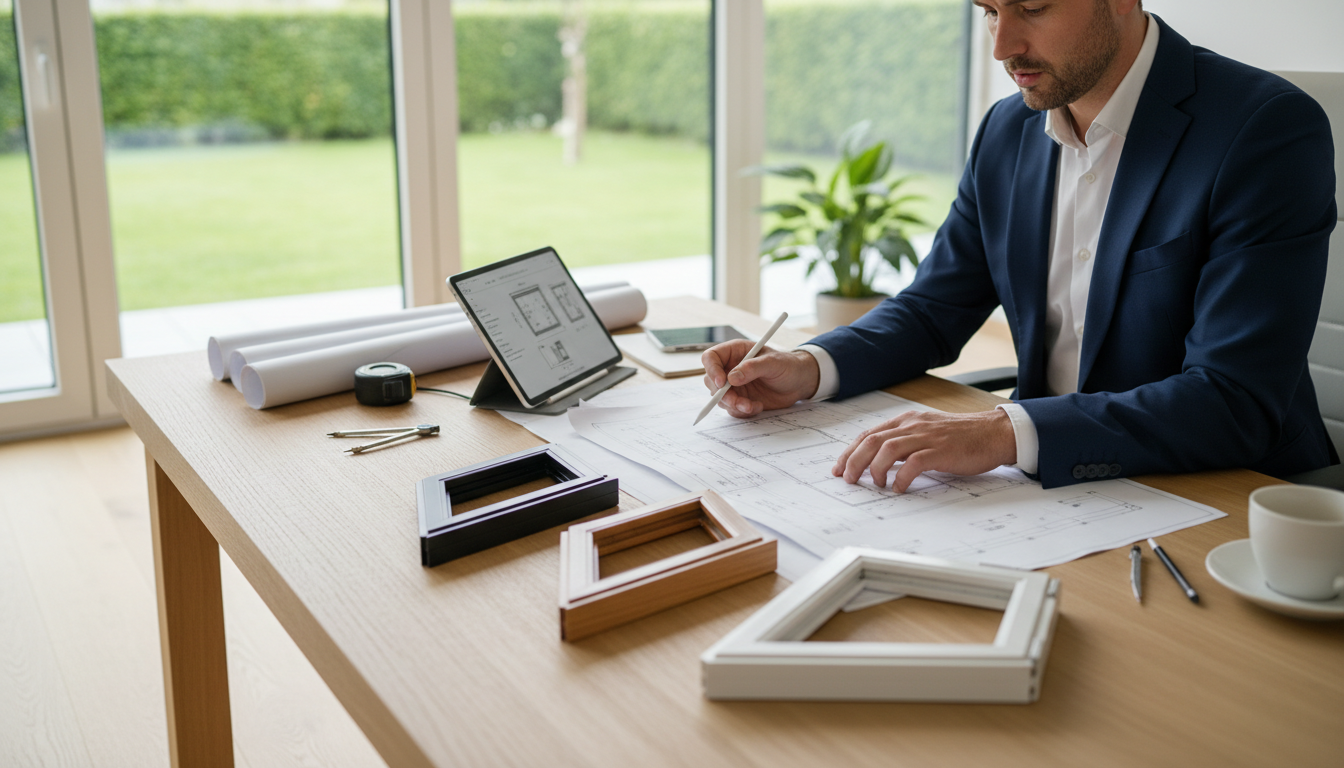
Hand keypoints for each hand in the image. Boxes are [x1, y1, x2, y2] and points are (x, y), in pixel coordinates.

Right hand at [701, 341, 819, 417]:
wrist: (799, 382)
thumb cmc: (788, 365)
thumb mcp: (773, 363)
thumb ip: (752, 368)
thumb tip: (731, 378)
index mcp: (735, 352)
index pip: (711, 357)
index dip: (711, 369)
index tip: (721, 383)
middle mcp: (730, 368)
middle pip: (711, 381)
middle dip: (722, 394)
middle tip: (738, 401)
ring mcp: (734, 385)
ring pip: (720, 398)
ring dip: (734, 405)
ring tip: (752, 406)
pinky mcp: (741, 399)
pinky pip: (732, 409)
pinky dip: (742, 412)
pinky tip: (757, 407)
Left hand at [832, 409, 1016, 491]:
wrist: (994, 433)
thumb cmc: (962, 437)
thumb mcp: (927, 433)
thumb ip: (905, 443)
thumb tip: (880, 462)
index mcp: (907, 420)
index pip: (870, 434)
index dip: (850, 451)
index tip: (839, 467)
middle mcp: (913, 425)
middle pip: (872, 441)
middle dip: (854, 461)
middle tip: (847, 478)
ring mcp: (927, 437)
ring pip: (888, 450)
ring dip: (874, 469)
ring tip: (873, 484)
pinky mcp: (941, 451)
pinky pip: (913, 464)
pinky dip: (901, 477)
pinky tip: (898, 488)